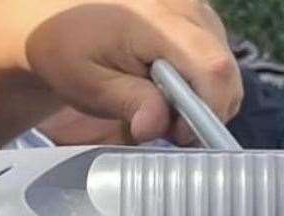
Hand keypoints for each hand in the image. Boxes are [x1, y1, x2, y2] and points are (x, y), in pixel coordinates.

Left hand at [17, 1, 241, 144]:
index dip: (206, 111)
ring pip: (226, 71)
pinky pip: (217, 61)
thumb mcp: (89, 83)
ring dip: (202, 101)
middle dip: (204, 112)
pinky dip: (200, 86)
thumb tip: (157, 126)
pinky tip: (169, 88)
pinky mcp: (199, 17)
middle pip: (226, 73)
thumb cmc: (69, 51)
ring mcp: (196, 9)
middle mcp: (185, 6)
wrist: (57, 17)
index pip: (212, 69)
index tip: (177, 135)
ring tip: (162, 105)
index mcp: (155, 20)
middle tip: (166, 126)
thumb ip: (128, 102)